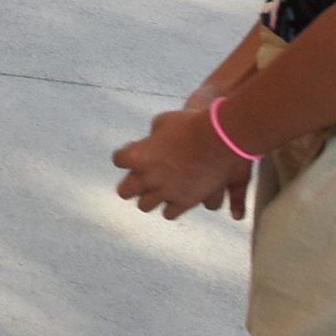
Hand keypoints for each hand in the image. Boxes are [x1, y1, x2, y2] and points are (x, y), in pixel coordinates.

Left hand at [113, 108, 252, 220]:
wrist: (218, 140)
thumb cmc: (189, 125)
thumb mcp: (162, 122)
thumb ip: (152, 136)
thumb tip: (151, 142)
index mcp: (137, 156)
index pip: (118, 160)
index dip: (126, 155)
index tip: (137, 149)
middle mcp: (146, 177)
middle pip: (124, 191)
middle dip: (130, 184)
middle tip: (140, 179)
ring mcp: (165, 192)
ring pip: (144, 206)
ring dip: (149, 198)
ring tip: (158, 190)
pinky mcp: (185, 202)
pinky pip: (169, 214)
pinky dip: (171, 207)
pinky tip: (176, 198)